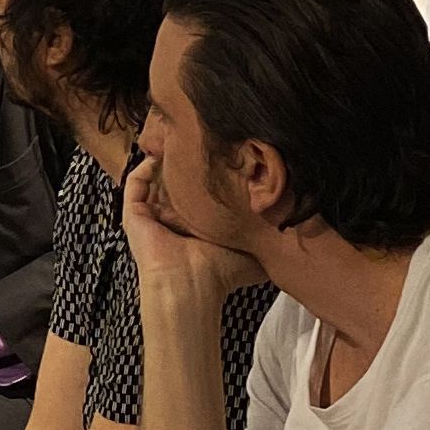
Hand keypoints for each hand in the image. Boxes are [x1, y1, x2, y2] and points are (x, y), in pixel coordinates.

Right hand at [120, 155, 264, 300]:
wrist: (191, 287)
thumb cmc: (219, 275)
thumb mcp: (252, 255)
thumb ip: (267, 241)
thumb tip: (295, 232)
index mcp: (194, 230)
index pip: (197, 198)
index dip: (208, 179)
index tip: (223, 158)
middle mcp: (172, 223)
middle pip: (173, 187)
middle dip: (183, 165)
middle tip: (197, 144)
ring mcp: (152, 220)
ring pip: (152, 183)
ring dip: (161, 163)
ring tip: (176, 142)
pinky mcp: (135, 217)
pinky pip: (134, 186)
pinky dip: (143, 168)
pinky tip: (160, 157)